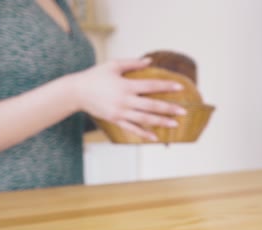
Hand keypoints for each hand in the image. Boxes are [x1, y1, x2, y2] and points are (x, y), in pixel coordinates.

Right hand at [70, 58, 186, 140]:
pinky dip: (144, 134)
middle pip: (151, 105)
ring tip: (175, 124)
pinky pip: (132, 128)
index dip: (166, 86)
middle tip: (184, 111)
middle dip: (169, 108)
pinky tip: (155, 137)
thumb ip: (132, 63)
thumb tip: (150, 61)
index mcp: (126, 85)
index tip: (180, 87)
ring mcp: (120, 112)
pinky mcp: (115, 120)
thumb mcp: (113, 65)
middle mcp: (125, 100)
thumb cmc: (95, 76)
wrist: (77, 92)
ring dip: (161, 121)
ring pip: (144, 119)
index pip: (151, 86)